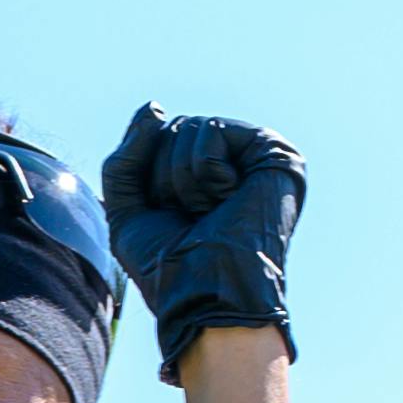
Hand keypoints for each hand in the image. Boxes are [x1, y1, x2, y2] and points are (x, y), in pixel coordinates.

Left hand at [98, 111, 304, 380]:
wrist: (203, 296)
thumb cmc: (169, 267)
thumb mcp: (128, 208)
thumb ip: (128, 156)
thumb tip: (155, 107)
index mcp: (203, 175)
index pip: (157, 139)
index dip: (147, 178)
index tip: (170, 219)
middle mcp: (233, 161)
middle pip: (171, 128)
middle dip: (163, 177)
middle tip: (191, 218)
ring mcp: (256, 155)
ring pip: (189, 127)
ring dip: (183, 180)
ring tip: (211, 213)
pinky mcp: (274, 152)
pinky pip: (213, 130)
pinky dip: (205, 172)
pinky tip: (229, 200)